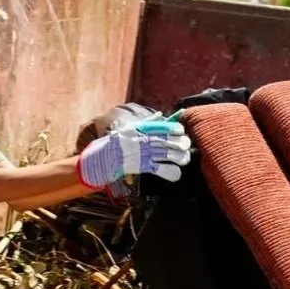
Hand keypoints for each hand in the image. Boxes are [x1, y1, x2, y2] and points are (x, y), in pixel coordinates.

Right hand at [77, 117, 191, 189]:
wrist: (103, 157)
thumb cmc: (117, 141)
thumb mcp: (131, 127)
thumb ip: (148, 121)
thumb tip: (161, 114)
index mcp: (142, 129)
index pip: (164, 126)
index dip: (176, 128)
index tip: (181, 131)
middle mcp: (143, 140)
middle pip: (169, 141)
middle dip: (181, 143)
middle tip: (186, 146)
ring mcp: (143, 154)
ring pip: (167, 154)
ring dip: (179, 157)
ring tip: (184, 159)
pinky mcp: (141, 166)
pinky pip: (159, 169)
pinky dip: (170, 172)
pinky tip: (176, 174)